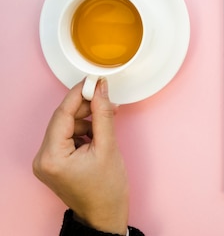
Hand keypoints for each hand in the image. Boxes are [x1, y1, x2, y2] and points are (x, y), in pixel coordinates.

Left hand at [33, 79, 128, 234]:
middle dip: (86, 108)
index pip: (63, 114)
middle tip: (107, 100)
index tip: (94, 80)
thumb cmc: (107, 189)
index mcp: (52, 156)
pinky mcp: (53, 163)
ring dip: (87, 120)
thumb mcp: (108, 147)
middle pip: (63, 119)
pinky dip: (83, 131)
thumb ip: (103, 115)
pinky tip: (98, 133)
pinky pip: (66, 137)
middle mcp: (42, 158)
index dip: (79, 94)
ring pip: (66, 127)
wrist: (105, 214)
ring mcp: (46, 161)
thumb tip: (101, 90)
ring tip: (107, 121)